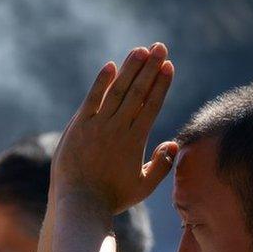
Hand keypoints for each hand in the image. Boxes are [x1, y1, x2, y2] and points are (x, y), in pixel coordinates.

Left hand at [53, 43, 177, 214]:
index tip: (169, 66)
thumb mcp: (143, 186)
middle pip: (138, 92)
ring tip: (141, 50)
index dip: (161, 84)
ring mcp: (97, 126)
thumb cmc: (112, 198)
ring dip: (130, 69)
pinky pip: (92, 100)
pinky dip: (101, 83)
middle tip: (161, 47)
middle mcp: (118, 129)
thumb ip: (161, 165)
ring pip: (117, 91)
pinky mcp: (79, 127)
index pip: (152, 105)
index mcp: (135, 141)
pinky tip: (111, 66)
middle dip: (151, 68)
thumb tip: (174, 144)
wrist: (79, 204)